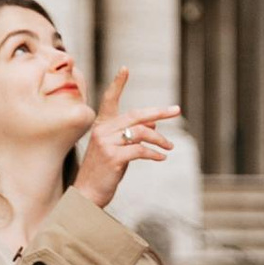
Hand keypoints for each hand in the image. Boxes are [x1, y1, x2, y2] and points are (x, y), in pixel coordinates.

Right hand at [76, 66, 180, 208]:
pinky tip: (161, 157)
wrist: (87, 196)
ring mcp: (106, 144)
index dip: (117, 84)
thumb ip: (132, 135)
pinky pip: (140, 150)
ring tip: (169, 147)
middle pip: (136, 115)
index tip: (125, 68)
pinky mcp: (113, 158)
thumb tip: (154, 124)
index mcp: (102, 126)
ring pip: (142, 133)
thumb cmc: (104, 172)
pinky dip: (154, 153)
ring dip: (160, 140)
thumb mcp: (118, 149)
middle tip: (176, 110)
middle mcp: (102, 131)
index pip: (109, 100)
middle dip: (159, 111)